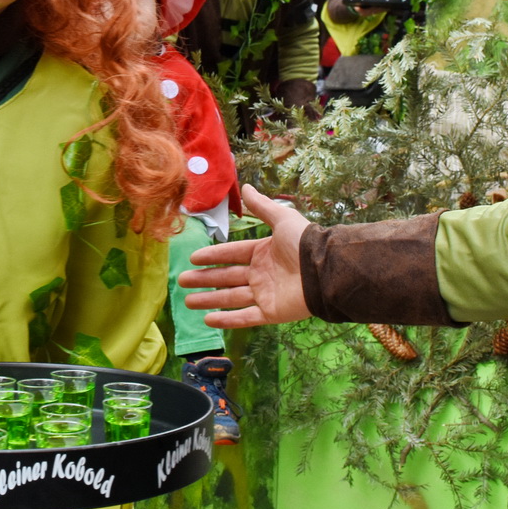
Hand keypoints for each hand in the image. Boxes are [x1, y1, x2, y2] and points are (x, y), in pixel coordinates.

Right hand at [178, 184, 312, 328]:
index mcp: (263, 253)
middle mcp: (262, 274)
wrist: (325, 270)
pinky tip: (208, 320)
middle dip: (204, 279)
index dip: (213, 256)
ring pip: (231, 298)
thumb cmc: (304, 243)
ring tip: (187, 302)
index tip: (193, 258)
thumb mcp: (281, 219)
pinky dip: (227, 320)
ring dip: (209, 300)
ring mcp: (266, 295)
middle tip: (182, 280)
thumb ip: (262, 206)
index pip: (232, 254)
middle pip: (226, 277)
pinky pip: (246, 317)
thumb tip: (246, 187)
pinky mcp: (271, 313)